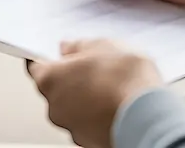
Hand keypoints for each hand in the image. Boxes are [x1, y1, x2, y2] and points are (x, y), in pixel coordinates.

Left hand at [28, 39, 162, 147]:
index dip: (46, 57)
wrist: (148, 114)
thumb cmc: (123, 79)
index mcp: (49, 80)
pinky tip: (116, 103)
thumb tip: (69, 48)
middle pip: (55, 88)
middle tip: (92, 66)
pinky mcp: (90, 142)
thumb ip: (79, 46)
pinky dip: (98, 114)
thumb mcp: (102, 45)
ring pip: (73, 108)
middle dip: (70, 77)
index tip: (54, 52)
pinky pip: (89, 123)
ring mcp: (72, 128)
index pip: (35, 65)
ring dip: (86, 98)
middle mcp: (54, 108)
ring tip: (111, 86)